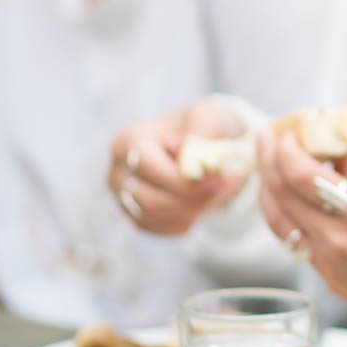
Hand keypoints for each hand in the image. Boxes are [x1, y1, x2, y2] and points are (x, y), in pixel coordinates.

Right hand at [108, 99, 250, 235]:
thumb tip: (186, 150)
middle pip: (152, 201)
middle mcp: (119, 172)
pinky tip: (206, 201)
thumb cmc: (203, 127)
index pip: (150, 169)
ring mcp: (125, 198)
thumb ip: (202, 130)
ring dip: (196, 208)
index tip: (219, 177)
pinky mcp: (138, 217)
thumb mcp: (209, 117)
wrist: (204, 144)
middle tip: (227, 185)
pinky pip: (164, 229)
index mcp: (128, 142)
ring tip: (221, 190)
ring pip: (159, 217)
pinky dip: (190, 219)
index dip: (185, 179)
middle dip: (194, 198)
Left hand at [256, 130, 346, 346]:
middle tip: (266, 139)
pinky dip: (290, 219)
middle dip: (268, 162)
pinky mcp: (332, 283)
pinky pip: (299, 245)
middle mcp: (339, 240)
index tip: (284, 132)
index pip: (302, 175)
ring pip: (281, 223)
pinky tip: (293, 205)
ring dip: (269, 193)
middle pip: (282, 196)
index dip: (284, 150)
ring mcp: (331, 265)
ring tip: (268, 171)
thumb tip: (335, 155)